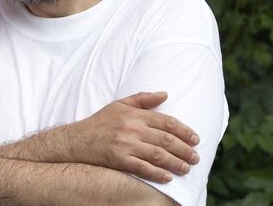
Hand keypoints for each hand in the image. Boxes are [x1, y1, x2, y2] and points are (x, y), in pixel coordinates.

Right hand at [53, 92, 199, 182]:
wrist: (77, 139)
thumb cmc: (100, 122)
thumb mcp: (120, 105)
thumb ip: (143, 99)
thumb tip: (165, 94)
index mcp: (134, 114)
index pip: (166, 122)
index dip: (184, 131)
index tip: (195, 139)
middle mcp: (131, 128)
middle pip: (165, 140)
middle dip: (184, 149)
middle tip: (195, 157)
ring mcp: (125, 145)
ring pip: (158, 155)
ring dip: (176, 163)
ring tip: (186, 168)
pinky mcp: (119, 160)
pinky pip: (143, 168)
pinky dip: (157, 173)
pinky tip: (168, 177)